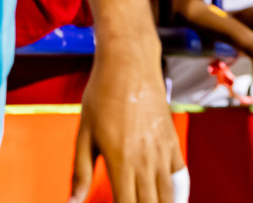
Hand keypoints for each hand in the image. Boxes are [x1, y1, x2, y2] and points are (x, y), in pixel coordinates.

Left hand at [71, 38, 177, 202]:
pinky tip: (171, 199)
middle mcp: (145, 160)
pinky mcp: (171, 139)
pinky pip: (179, 175)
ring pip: (168, 195)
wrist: (130, 63)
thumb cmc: (102, 94)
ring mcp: (162, 150)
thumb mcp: (84, 133)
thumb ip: (81, 171)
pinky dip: (177, 192)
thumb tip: (73, 201)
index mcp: (120, 161)